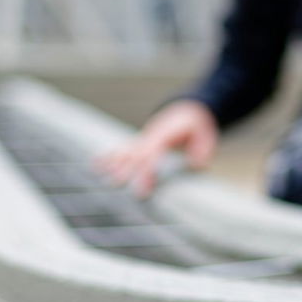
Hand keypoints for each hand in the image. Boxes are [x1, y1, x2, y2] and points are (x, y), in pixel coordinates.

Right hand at [95, 100, 218, 197]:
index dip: (146, 173)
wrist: (190, 109)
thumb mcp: (206, 135)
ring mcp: (144, 137)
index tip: (141, 191)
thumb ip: (202, 150)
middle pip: (135, 154)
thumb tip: (197, 165)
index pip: (152, 155)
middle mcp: (151, 135)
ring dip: (113, 162)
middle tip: (115, 184)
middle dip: (126, 169)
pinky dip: (109, 156)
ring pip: (126, 150)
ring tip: (98, 173)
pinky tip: (96, 164)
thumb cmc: (197, 125)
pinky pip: (124, 149)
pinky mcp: (142, 140)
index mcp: (165, 134)